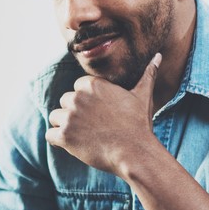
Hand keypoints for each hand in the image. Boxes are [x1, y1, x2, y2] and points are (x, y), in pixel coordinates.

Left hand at [46, 53, 161, 173]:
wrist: (135, 153)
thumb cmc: (138, 124)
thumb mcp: (143, 96)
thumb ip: (147, 74)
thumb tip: (158, 56)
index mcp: (92, 84)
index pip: (77, 88)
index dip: (87, 102)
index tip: (100, 113)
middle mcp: (77, 97)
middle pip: (65, 102)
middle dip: (75, 114)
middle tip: (94, 127)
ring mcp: (69, 116)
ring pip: (56, 117)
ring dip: (65, 127)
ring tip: (84, 136)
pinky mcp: (64, 135)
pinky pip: (50, 135)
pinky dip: (58, 141)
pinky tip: (74, 144)